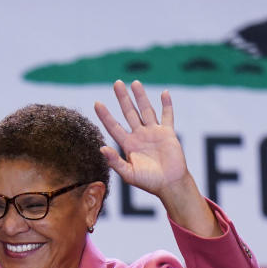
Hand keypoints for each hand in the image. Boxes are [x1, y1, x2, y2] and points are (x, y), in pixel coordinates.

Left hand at [93, 80, 189, 199]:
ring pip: (146, 110)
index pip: (113, 126)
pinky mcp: (167, 133)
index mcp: (128, 145)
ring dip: (141, 97)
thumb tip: (101, 149)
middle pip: (129, 113)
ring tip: (135, 82)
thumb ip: (115, 162)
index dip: (105, 115)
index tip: (97, 103)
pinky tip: (164, 93)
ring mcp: (153, 133)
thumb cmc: (148, 182)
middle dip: (123, 98)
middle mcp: (139, 136)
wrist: (169, 184)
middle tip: (117, 83)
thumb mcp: (128, 174)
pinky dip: (167, 105)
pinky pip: (167, 116)